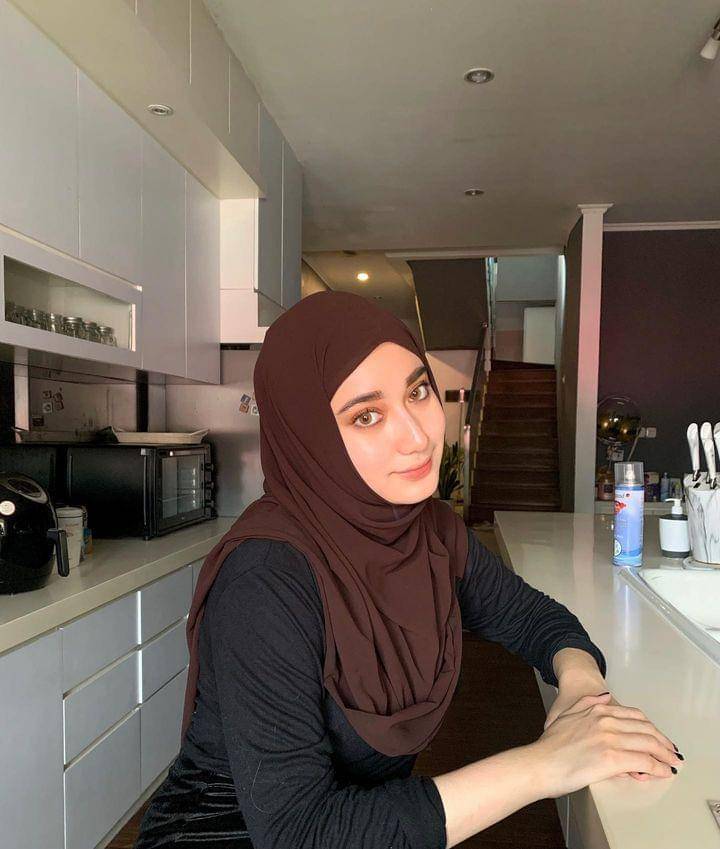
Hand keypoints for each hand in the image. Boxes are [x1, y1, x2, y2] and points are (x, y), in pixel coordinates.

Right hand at [532, 692, 682, 797]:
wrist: (540, 762)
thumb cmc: (550, 745)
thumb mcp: (567, 713)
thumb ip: (587, 703)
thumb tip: (604, 697)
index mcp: (598, 710)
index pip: (636, 716)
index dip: (651, 728)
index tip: (658, 737)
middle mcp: (607, 721)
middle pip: (646, 729)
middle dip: (663, 742)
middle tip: (671, 752)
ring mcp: (610, 738)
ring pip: (649, 744)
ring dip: (664, 755)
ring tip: (670, 763)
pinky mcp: (612, 758)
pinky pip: (644, 761)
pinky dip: (656, 767)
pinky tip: (660, 772)